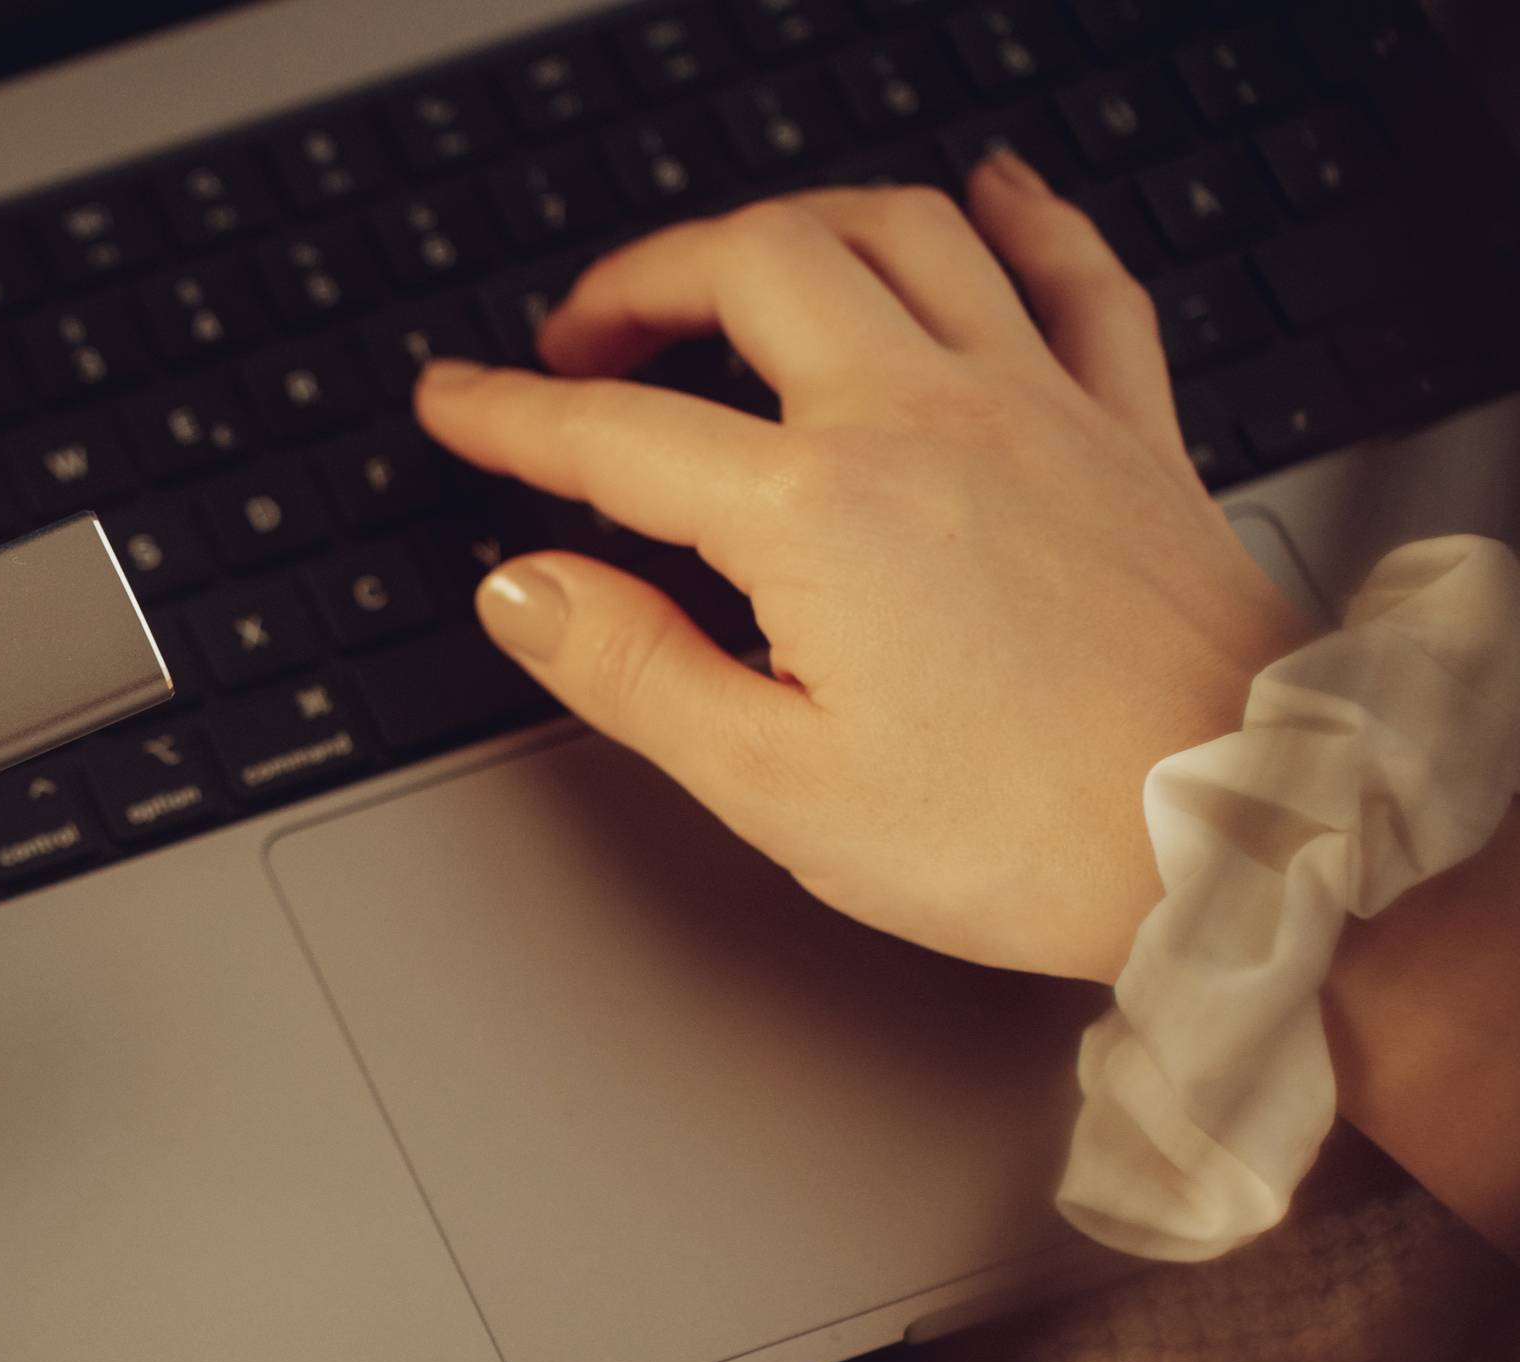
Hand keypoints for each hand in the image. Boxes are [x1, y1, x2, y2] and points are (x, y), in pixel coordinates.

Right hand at [415, 152, 1315, 983]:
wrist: (1239, 839)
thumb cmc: (1023, 835)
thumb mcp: (774, 785)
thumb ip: (630, 670)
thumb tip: (522, 590)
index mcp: (819, 515)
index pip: (616, 433)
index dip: (511, 412)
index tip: (456, 402)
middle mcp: (925, 421)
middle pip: (755, 263)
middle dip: (641, 278)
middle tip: (581, 332)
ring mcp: (1038, 406)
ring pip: (901, 229)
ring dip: (792, 223)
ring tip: (729, 263)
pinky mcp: (1129, 429)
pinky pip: (1077, 272)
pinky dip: (1023, 212)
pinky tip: (990, 188)